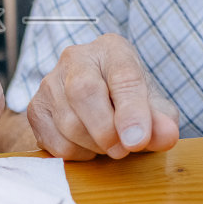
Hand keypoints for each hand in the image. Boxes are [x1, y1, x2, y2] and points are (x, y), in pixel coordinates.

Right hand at [25, 33, 178, 160]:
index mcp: (112, 49)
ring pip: (68, 122)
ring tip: (111, 145)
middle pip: (84, 92)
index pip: (123, 75)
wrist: (100, 100)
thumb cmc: (129, 102)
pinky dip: (76, 153)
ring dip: (94, 145)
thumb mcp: (155, 108)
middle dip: (106, 130)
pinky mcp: (36, 109)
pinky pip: (53, 140)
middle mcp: (76, 58)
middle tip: (123, 151)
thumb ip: (162, 121)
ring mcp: (50, 82)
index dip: (132, 111)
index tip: (139, 141)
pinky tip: (89, 145)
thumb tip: (166, 136)